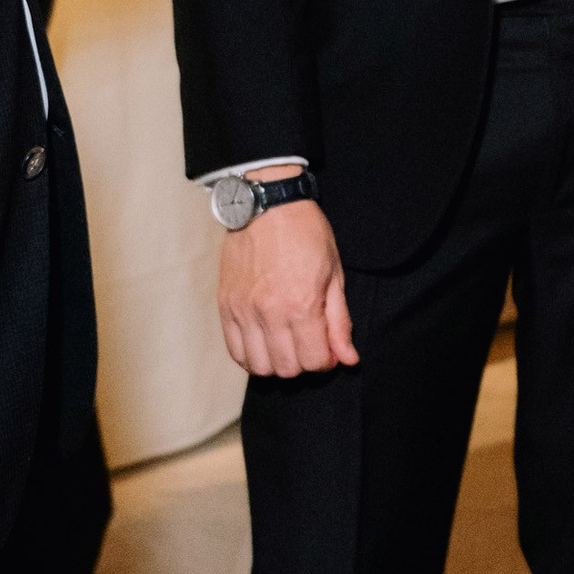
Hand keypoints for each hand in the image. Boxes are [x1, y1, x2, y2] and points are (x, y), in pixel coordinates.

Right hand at [218, 196, 358, 378]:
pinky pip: (234, 351)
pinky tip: (264, 344)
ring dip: (276, 363)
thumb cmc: (306, 234)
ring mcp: (243, 311)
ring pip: (259, 366)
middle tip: (307, 344)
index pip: (314, 362)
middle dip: (303, 363)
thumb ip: (340, 322)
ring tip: (285, 345)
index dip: (326, 361)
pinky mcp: (225, 306)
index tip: (328, 348)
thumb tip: (348, 359)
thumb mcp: (335, 275)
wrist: (267, 205)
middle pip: (286, 369)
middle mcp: (269, 313)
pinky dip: (251, 356)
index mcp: (301, 305)